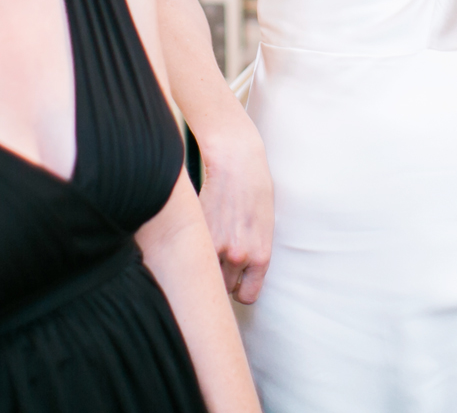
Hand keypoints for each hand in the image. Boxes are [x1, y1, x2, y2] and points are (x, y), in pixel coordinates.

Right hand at [195, 126, 274, 303]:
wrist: (236, 161)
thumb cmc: (255, 190)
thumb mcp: (265, 228)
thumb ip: (254, 254)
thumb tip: (241, 274)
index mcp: (260, 256)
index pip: (246, 296)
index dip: (238, 289)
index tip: (234, 280)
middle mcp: (238, 256)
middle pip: (223, 288)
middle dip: (221, 275)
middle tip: (219, 257)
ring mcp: (215, 244)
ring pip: (205, 273)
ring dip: (204, 262)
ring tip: (207, 245)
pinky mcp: (197, 230)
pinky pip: (190, 253)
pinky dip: (190, 248)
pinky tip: (196, 234)